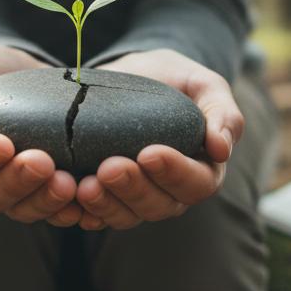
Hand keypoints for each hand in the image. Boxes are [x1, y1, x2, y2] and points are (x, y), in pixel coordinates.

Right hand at [0, 41, 84, 226]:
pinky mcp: (42, 195)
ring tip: (68, 182)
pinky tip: (84, 196)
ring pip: (21, 210)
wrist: (28, 75)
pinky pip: (52, 213)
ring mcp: (10, 193)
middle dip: (15, 182)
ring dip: (44, 200)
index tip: (1, 143)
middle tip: (42, 161)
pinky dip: (68, 209)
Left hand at [76, 48, 244, 230]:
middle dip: (133, 189)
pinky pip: (94, 216)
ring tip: (84, 185)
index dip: (174, 173)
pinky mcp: (105, 198)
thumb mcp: (204, 84)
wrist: (132, 75)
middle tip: (109, 167)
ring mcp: (136, 199)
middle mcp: (170, 192)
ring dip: (105, 205)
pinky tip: (68, 197)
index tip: (149, 153)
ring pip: (125, 216)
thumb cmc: (174, 80)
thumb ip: (222, 112)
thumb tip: (221, 149)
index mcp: (201, 169)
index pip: (196, 183)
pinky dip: (80, 212)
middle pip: (158, 206)